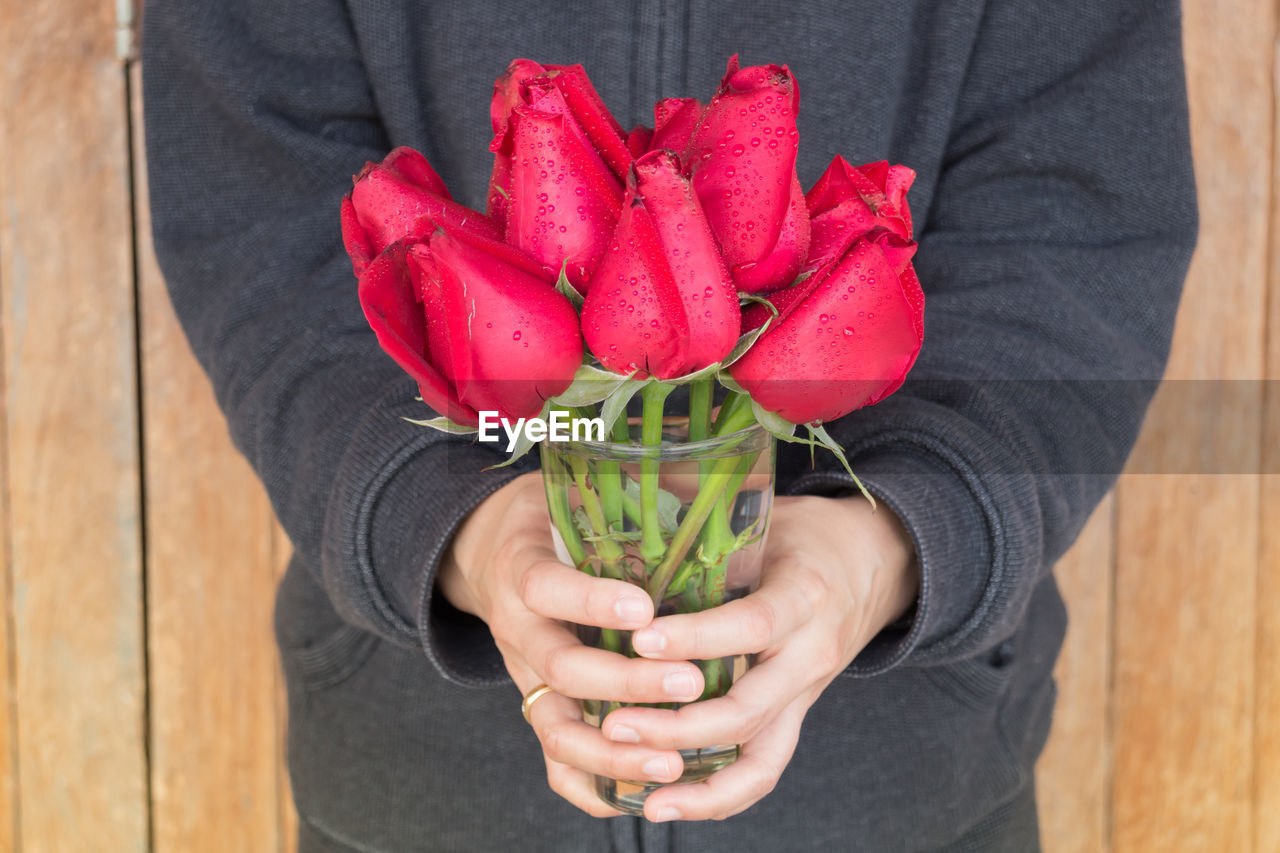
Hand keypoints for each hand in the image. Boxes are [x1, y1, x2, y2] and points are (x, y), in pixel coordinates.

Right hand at [438, 472, 707, 816]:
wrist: (487, 553)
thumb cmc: (548, 517)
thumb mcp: (567, 491)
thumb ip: (616, 490)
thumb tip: (698, 462)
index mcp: (521, 569)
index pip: (547, 587)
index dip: (591, 600)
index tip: (644, 607)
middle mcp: (518, 630)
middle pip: (561, 667)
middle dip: (626, 681)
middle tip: (688, 682)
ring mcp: (526, 676)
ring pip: (557, 727)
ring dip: (615, 751)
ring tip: (673, 760)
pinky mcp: (538, 707)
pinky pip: (555, 761)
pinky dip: (592, 787)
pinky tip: (642, 797)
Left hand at [598, 494, 918, 821]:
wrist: (876, 561)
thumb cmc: (805, 533)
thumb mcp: (769, 517)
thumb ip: (711, 525)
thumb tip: (630, 507)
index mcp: (803, 598)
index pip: (750, 627)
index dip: (696, 639)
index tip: (640, 640)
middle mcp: (810, 655)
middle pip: (748, 709)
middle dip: (678, 725)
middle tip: (614, 721)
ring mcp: (806, 694)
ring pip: (760, 757)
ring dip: (698, 780)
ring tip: (641, 793)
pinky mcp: (797, 717)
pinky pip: (763, 770)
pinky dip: (719, 797)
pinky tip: (667, 806)